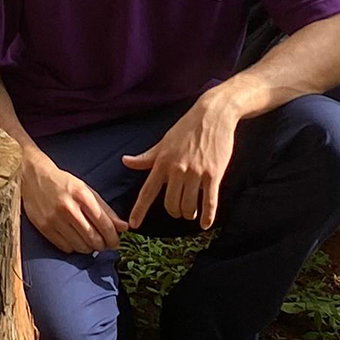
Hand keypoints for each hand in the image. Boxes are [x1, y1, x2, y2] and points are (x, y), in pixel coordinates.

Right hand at [19, 154, 125, 254]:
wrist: (33, 176)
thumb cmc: (63, 183)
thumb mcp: (86, 190)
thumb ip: (106, 210)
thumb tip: (124, 227)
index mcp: (82, 195)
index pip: (104, 224)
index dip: (113, 237)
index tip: (116, 242)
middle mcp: (68, 208)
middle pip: (93, 238)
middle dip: (103, 245)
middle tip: (105, 245)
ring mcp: (55, 219)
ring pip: (80, 246)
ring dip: (89, 248)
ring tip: (90, 243)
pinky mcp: (44, 227)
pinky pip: (66, 247)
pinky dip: (74, 248)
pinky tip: (75, 240)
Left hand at [121, 90, 242, 229]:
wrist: (213, 115)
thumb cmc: (186, 128)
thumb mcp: (163, 142)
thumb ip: (146, 157)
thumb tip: (125, 161)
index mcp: (162, 162)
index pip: (147, 191)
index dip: (139, 210)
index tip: (134, 224)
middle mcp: (177, 170)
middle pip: (170, 204)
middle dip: (174, 212)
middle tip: (178, 210)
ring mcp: (196, 173)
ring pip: (188, 206)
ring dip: (189, 214)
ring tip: (192, 212)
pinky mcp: (213, 174)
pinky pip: (210, 202)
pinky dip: (208, 216)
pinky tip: (205, 224)